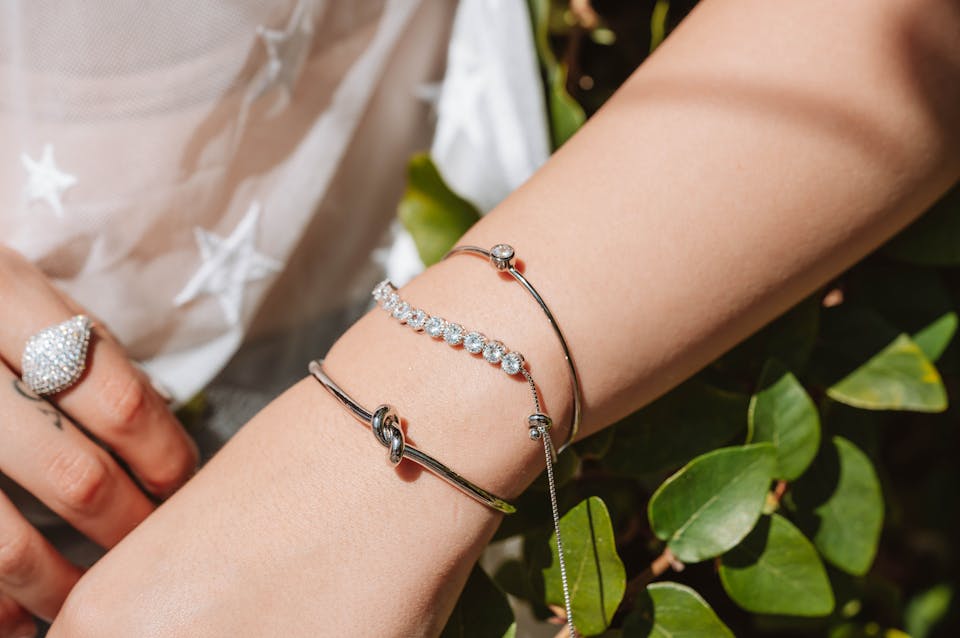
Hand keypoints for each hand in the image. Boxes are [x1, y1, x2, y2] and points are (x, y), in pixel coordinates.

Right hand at [0, 246, 197, 631]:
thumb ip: (87, 352)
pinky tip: (15, 614)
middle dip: (126, 526)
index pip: (119, 399)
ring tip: (88, 596)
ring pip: (2, 543)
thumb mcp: (22, 297)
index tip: (183, 485)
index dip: (165, 456)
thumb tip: (163, 432)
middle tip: (148, 544)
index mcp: (7, 299)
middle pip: (73, 476)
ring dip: (59, 584)